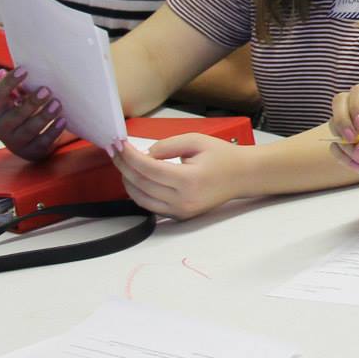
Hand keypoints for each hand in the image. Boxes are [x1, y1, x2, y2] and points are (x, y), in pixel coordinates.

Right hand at [0, 67, 64, 161]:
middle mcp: (0, 128)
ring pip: (29, 130)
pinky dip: (53, 131)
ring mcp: (15, 142)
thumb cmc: (22, 112)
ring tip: (57, 103)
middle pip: (15, 116)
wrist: (28, 142)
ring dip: (44, 116)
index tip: (24, 70)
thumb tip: (11, 70)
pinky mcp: (31, 151)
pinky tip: (63, 120)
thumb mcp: (16, 100)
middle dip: (31, 103)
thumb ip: (17, 87)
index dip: (9, 82)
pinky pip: (43, 142)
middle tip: (46, 90)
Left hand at [113, 133, 251, 218]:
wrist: (243, 176)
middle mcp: (182, 200)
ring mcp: (180, 211)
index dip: (129, 156)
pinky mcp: (179, 216)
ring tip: (123, 163)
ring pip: (140, 198)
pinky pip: (150, 206)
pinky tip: (135, 178)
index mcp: (188, 180)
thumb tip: (145, 154)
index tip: (119, 144)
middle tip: (115, 150)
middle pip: (140, 184)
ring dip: (127, 180)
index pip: (148, 169)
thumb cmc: (222, 156)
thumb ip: (167, 146)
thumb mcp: (197, 141)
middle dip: (124, 166)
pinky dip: (138, 192)